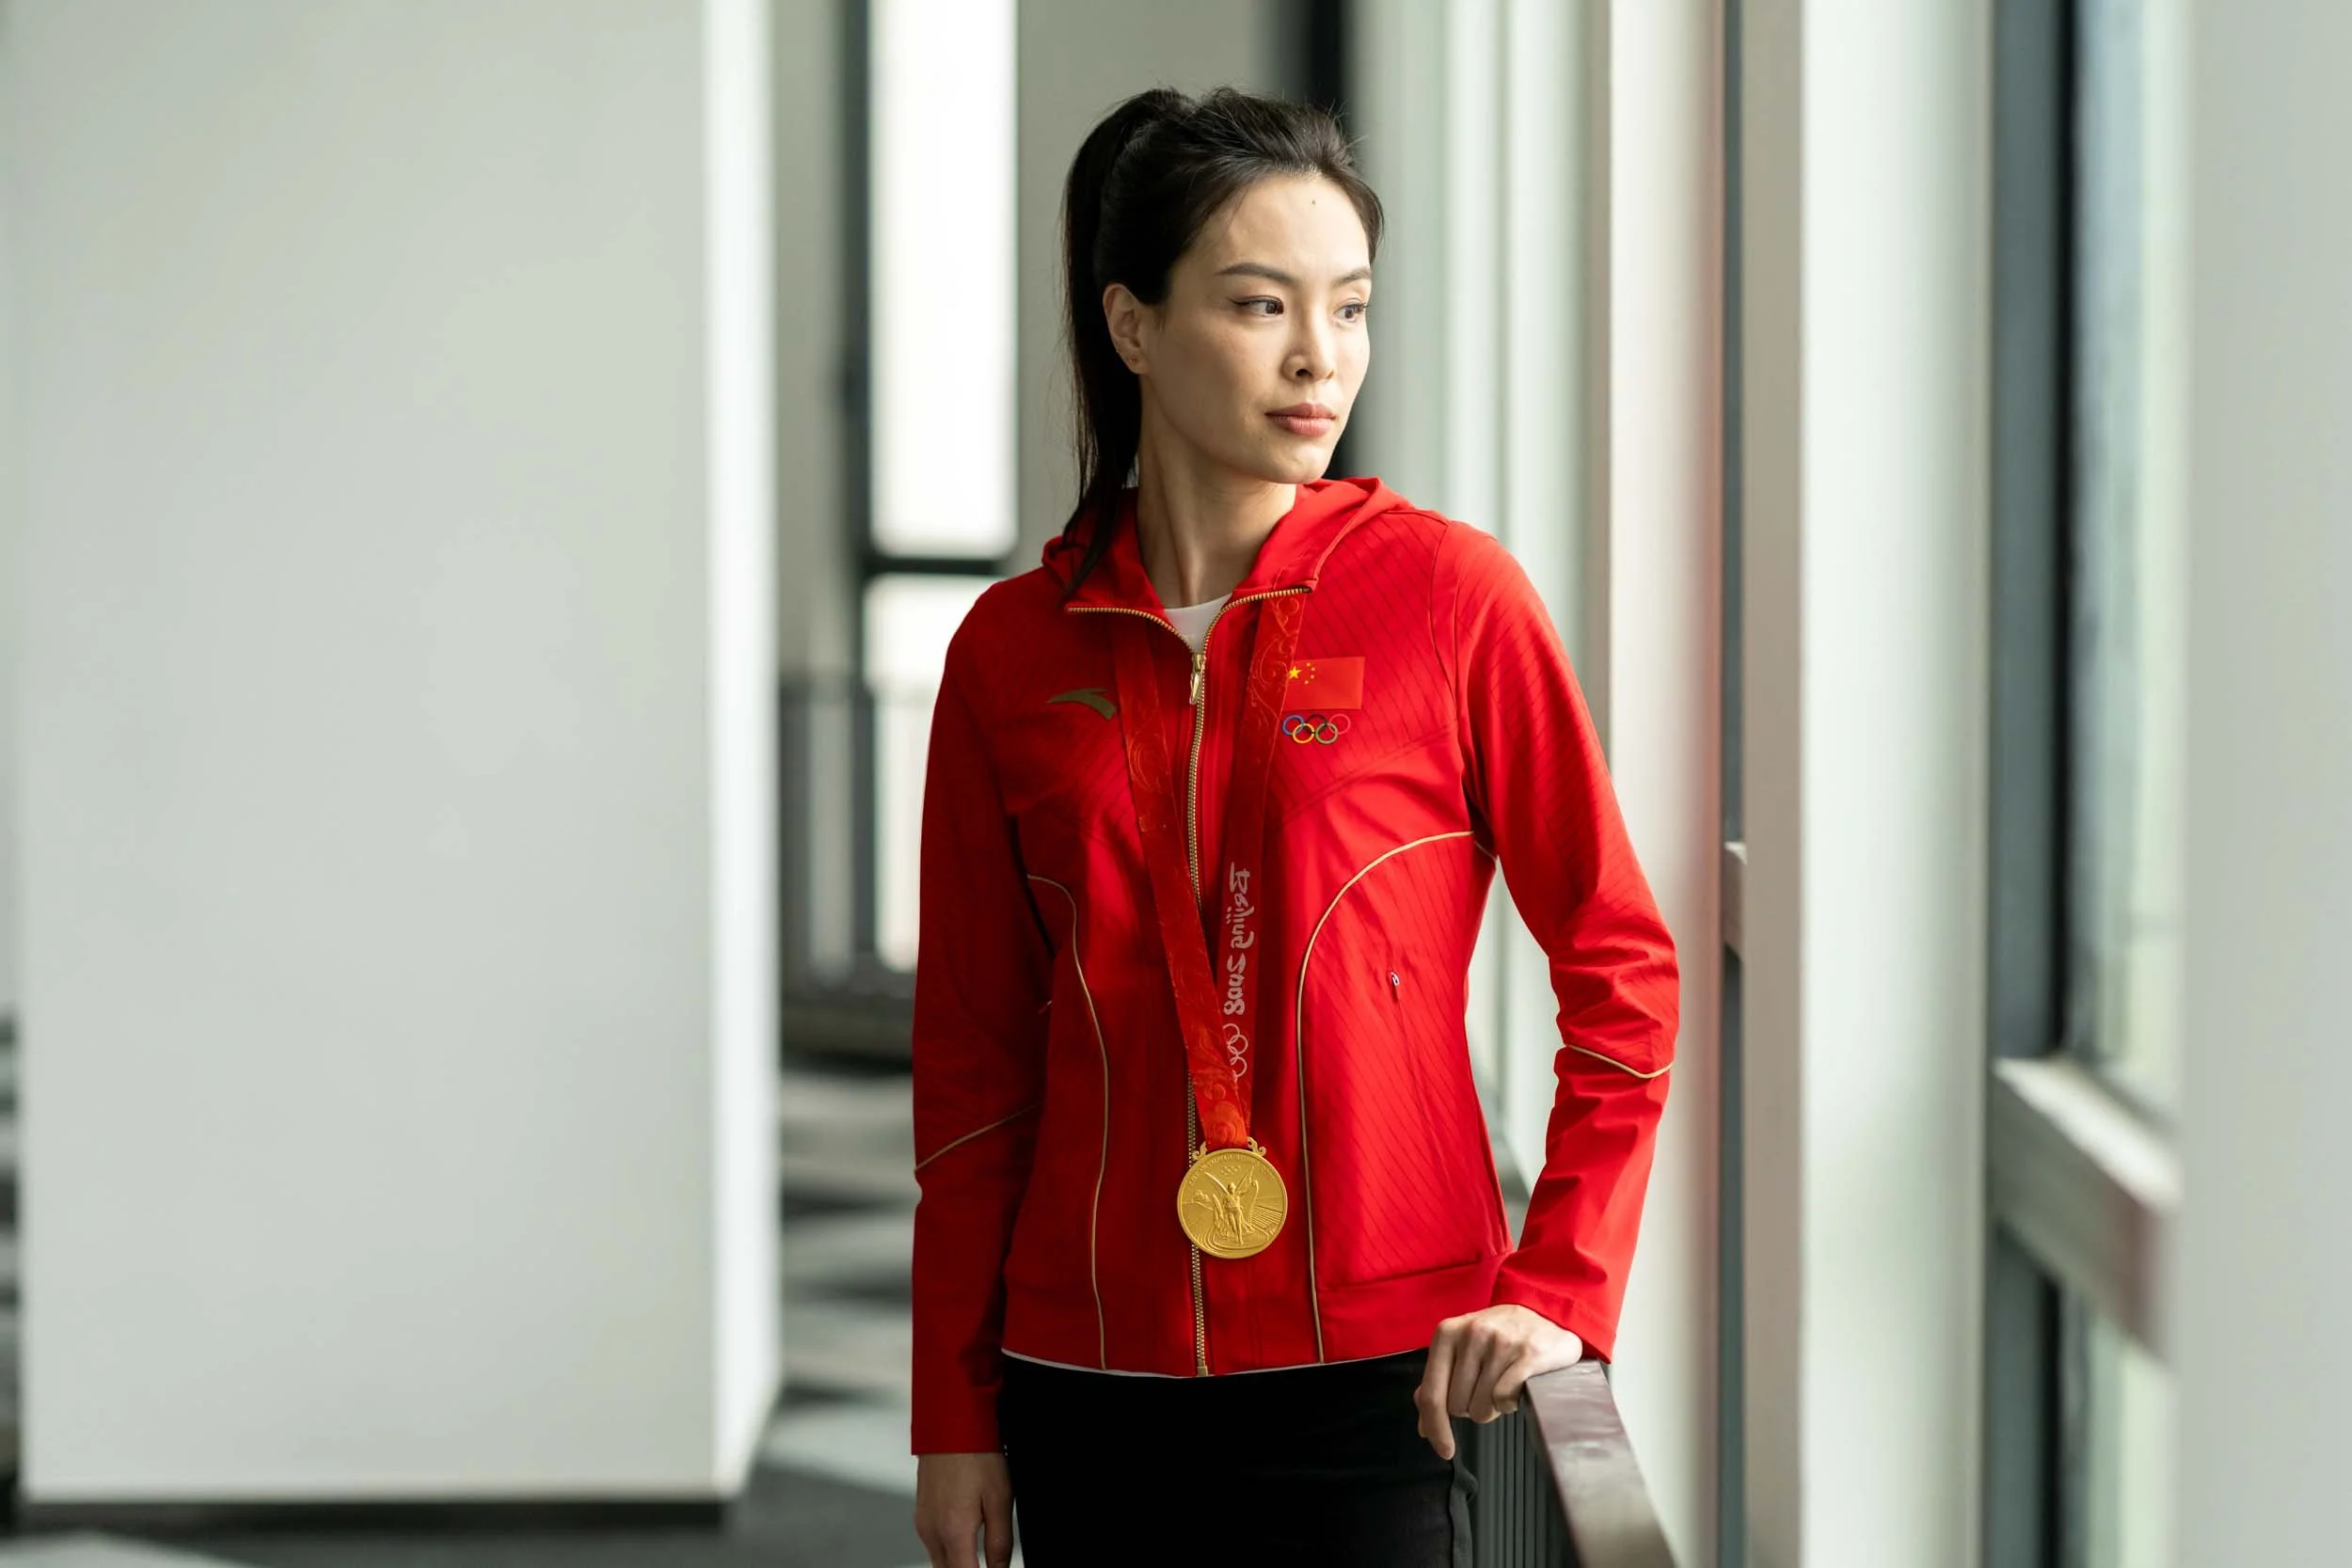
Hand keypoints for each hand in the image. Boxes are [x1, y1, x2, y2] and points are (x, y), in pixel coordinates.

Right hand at [914, 1451, 1015, 1567]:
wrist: (950, 1423)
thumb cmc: (976, 1454)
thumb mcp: (1000, 1498)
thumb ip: (1000, 1541)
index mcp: (953, 1532)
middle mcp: (932, 1532)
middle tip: (989, 1565)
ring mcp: (923, 1523)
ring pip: (939, 1564)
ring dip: (957, 1566)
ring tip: (978, 1559)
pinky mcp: (921, 1515)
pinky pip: (933, 1547)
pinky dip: (948, 1554)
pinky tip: (964, 1547)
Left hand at [1414, 1304, 1584, 1459]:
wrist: (1545, 1313)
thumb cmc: (1498, 1336)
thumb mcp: (1461, 1349)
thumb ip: (1439, 1382)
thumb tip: (1424, 1425)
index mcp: (1447, 1333)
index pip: (1432, 1393)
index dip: (1435, 1427)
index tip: (1443, 1450)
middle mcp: (1472, 1334)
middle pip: (1458, 1406)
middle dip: (1471, 1407)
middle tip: (1486, 1388)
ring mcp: (1501, 1343)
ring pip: (1482, 1407)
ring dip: (1492, 1406)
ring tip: (1503, 1384)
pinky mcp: (1529, 1355)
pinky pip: (1506, 1401)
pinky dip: (1511, 1403)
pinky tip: (1518, 1385)